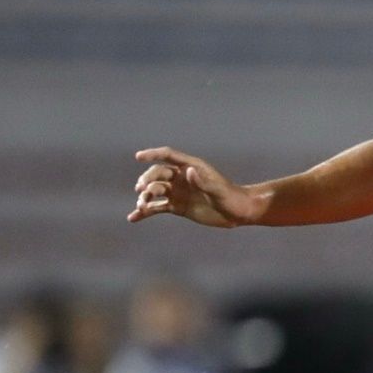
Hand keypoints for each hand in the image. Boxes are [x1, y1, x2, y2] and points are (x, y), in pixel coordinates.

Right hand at [129, 147, 260, 226]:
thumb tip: (188, 171)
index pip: (168, 156)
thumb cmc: (232, 198)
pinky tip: (133, 217)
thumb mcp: (218, 190)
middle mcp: (181, 178)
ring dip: (145, 197)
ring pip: (155, 191)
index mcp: (191, 167)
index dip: (153, 154)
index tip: (138, 156)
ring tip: (141, 205)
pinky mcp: (177, 207)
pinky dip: (145, 212)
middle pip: (157, 174)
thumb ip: (203, 181)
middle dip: (147, 180)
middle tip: (142, 190)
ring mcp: (178, 192)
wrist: (238, 213)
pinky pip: (157, 208)